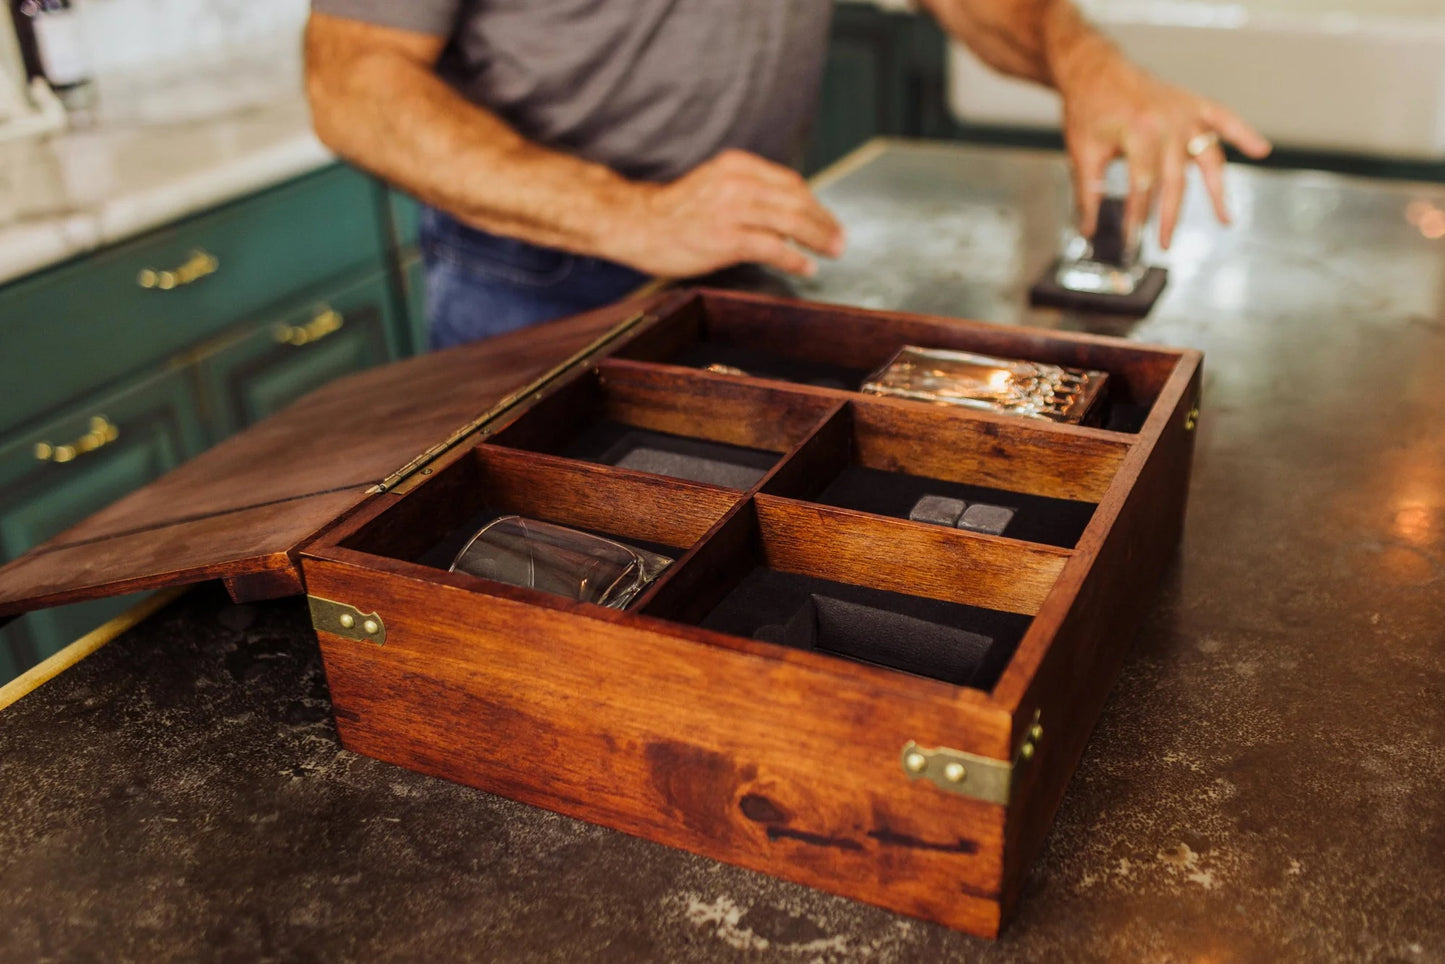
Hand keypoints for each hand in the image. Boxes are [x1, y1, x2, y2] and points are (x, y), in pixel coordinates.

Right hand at [608, 150, 845, 277]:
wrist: (636, 223)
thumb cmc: (675, 212)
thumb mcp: (714, 185)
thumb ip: (748, 192)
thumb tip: (786, 214)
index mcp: (736, 165)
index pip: (790, 182)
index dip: (814, 203)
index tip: (827, 219)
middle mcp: (737, 182)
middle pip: (796, 199)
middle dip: (823, 221)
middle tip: (839, 239)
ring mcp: (731, 209)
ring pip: (790, 221)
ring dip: (818, 238)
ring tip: (833, 251)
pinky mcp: (725, 237)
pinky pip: (771, 247)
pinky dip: (794, 258)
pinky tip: (806, 267)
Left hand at [1056, 43, 1271, 248]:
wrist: (1097, 71)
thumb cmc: (1089, 110)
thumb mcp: (1082, 152)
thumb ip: (1089, 193)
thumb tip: (1088, 230)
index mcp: (1138, 132)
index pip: (1143, 185)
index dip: (1137, 215)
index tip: (1132, 238)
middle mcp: (1168, 123)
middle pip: (1175, 179)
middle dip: (1169, 215)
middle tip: (1164, 243)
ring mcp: (1185, 114)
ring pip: (1207, 157)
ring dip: (1217, 190)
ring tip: (1224, 219)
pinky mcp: (1194, 105)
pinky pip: (1225, 119)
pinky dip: (1244, 133)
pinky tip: (1260, 150)